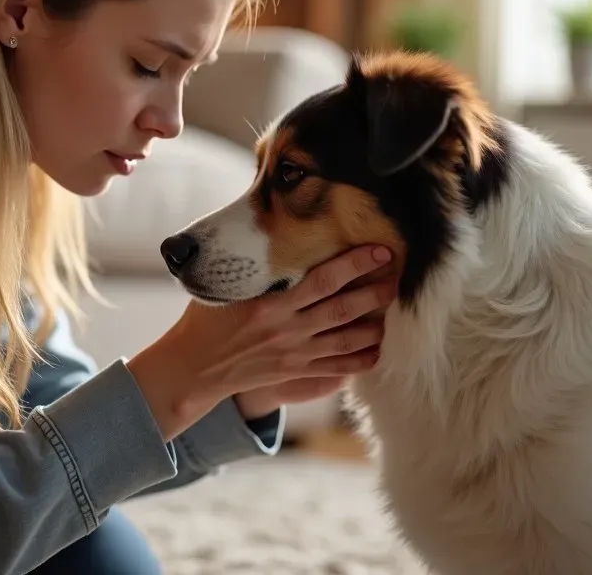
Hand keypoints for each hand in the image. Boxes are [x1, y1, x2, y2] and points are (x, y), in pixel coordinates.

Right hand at [127, 245, 394, 440]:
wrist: (194, 367)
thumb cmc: (207, 319)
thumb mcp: (225, 286)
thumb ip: (252, 262)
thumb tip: (265, 218)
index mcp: (271, 305)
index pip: (322, 281)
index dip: (354, 264)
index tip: (378, 250)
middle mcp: (287, 330)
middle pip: (343, 310)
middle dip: (374, 293)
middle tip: (396, 277)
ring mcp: (295, 354)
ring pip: (347, 340)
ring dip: (374, 326)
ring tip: (393, 309)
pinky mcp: (296, 372)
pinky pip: (338, 368)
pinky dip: (361, 359)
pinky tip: (377, 348)